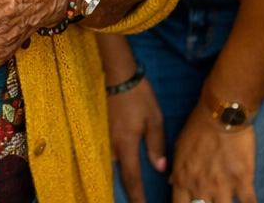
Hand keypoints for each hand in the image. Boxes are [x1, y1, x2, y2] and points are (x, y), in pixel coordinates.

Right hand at [109, 77, 166, 202]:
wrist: (118, 74)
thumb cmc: (138, 96)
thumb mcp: (154, 119)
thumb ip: (156, 145)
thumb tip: (159, 168)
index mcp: (126, 145)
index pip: (132, 179)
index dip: (137, 197)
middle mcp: (113, 146)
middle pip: (119, 176)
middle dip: (128, 192)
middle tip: (137, 202)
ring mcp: (106, 137)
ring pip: (113, 166)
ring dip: (121, 180)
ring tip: (130, 191)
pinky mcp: (104, 129)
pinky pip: (110, 155)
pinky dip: (116, 167)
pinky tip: (120, 169)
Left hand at [170, 105, 256, 202]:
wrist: (221, 112)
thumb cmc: (199, 126)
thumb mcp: (180, 145)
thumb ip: (177, 168)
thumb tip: (172, 183)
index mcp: (183, 178)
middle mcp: (201, 186)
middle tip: (210, 200)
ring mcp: (223, 186)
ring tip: (225, 201)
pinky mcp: (243, 181)